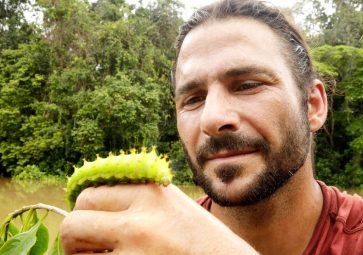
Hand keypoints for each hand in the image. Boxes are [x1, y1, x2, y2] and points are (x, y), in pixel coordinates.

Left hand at [60, 184, 257, 253]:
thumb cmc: (200, 237)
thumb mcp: (171, 203)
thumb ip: (135, 195)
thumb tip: (89, 198)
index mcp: (150, 195)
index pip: (88, 196)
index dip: (84, 210)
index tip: (89, 220)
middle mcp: (139, 225)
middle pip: (74, 224)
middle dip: (76, 238)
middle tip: (90, 246)